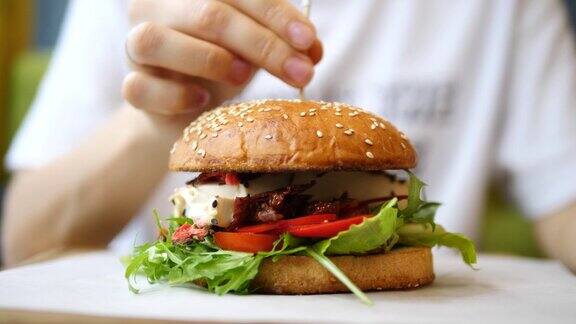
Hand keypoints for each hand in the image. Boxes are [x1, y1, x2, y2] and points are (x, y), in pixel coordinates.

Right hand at [123, 0, 322, 117]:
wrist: (184, 108)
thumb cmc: (221, 65)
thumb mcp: (253, 46)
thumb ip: (280, 40)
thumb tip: (313, 49)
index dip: (277, 15)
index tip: (309, 42)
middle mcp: (156, 7)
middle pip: (208, 14)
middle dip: (263, 45)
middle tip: (301, 72)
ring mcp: (135, 46)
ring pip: (156, 40)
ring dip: (210, 59)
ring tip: (244, 77)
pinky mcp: (130, 84)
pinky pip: (140, 87)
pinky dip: (175, 95)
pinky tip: (202, 101)